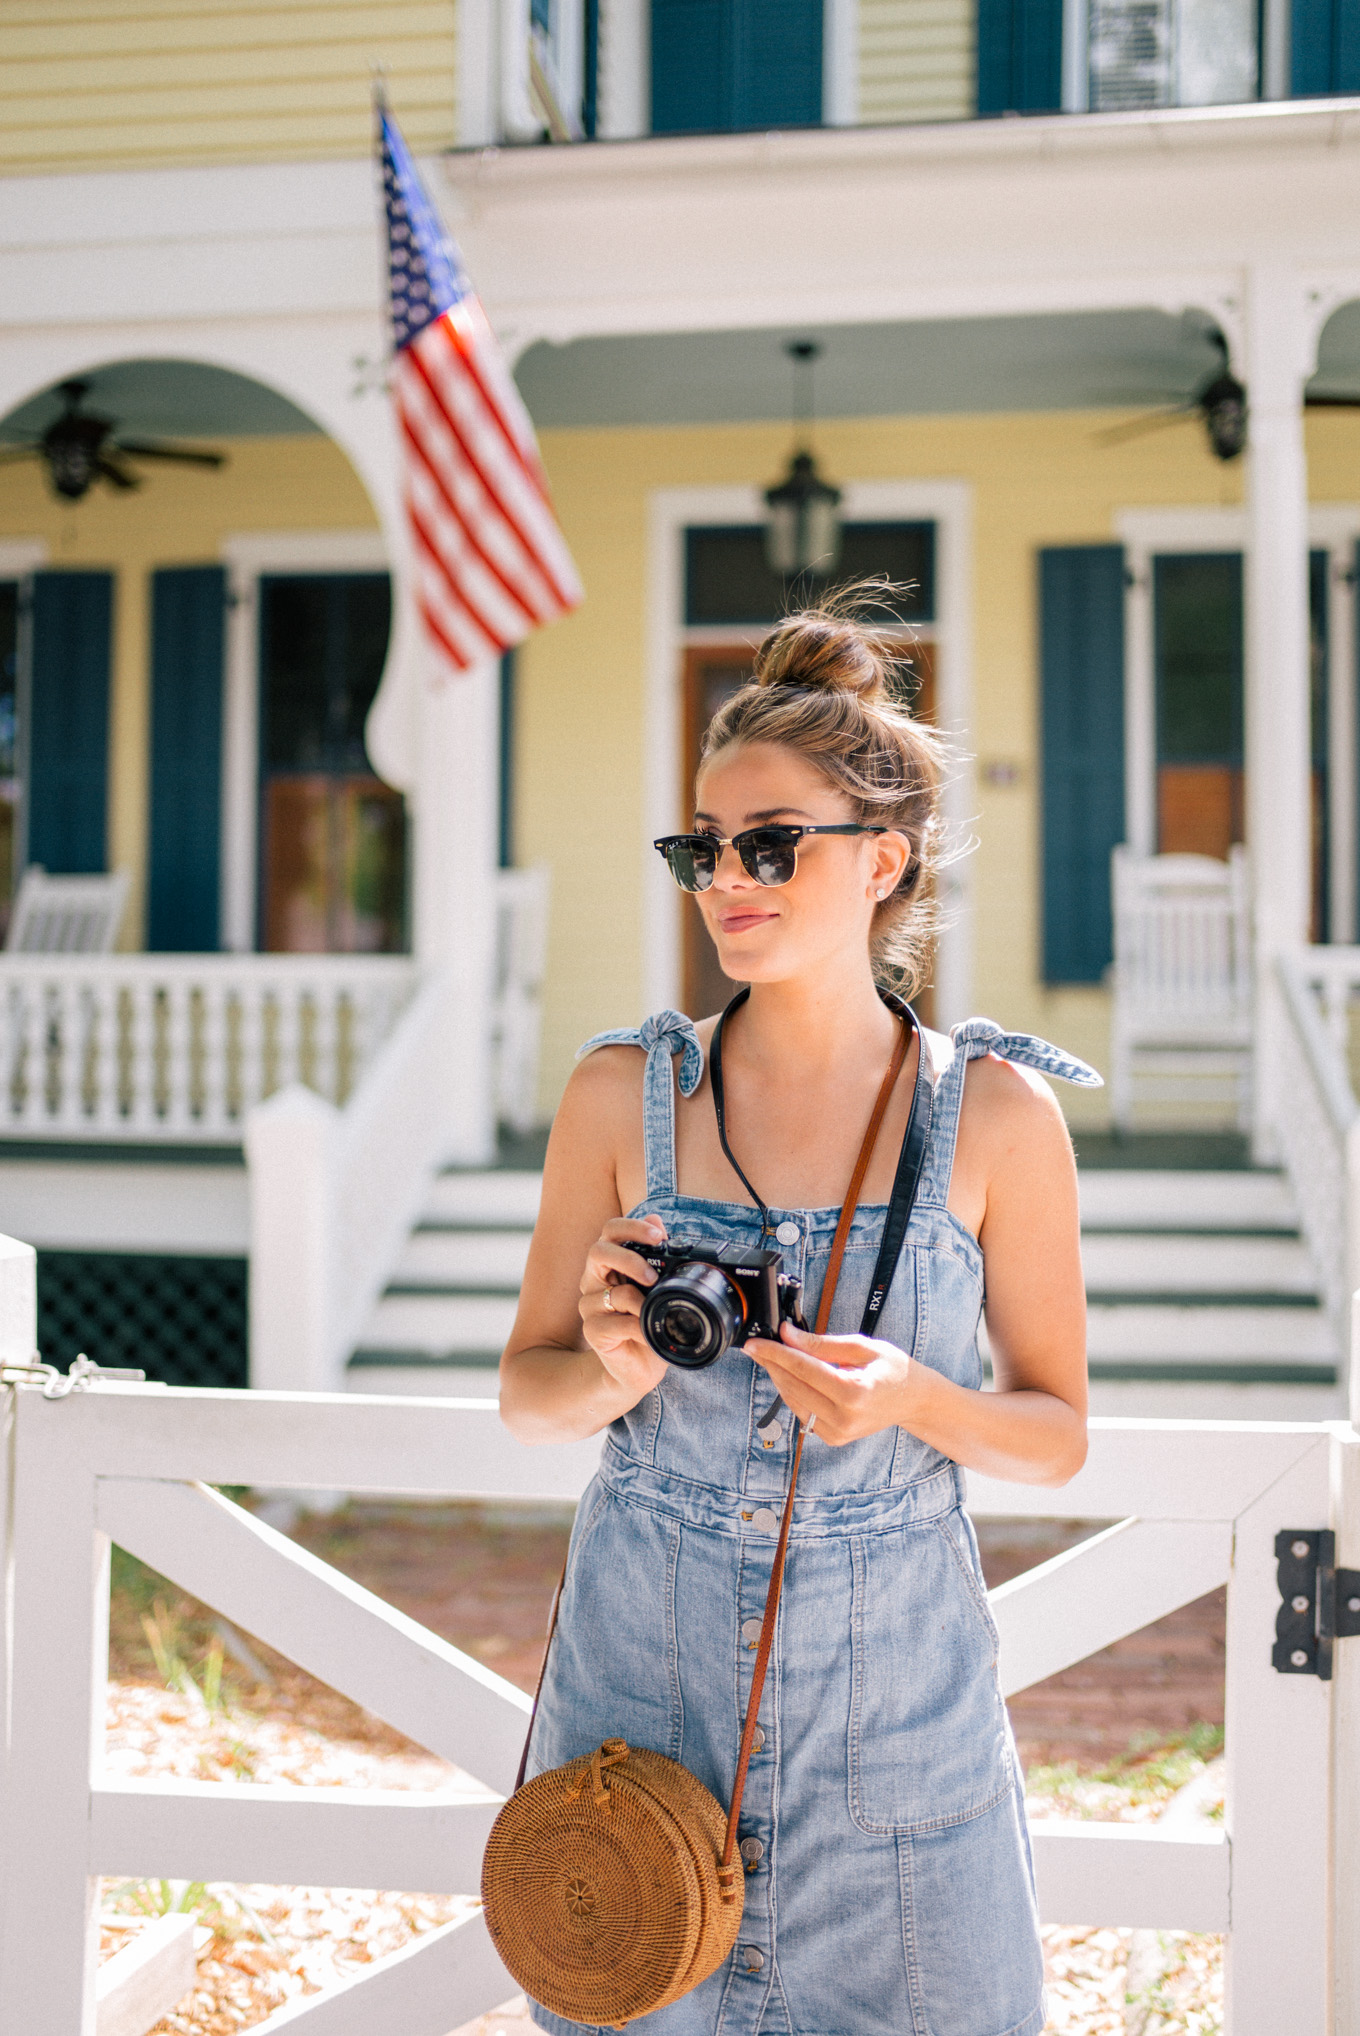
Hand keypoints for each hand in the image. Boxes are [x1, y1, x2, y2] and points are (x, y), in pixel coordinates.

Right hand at [579, 1215, 668, 1398]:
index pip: (611, 1232)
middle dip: (628, 1258)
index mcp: (610, 1264)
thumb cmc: (649, 1325)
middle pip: (598, 1251)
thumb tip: (657, 1219)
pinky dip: (639, 1327)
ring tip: (655, 1312)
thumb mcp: (659, 1290)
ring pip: (614, 1292)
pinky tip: (647, 1334)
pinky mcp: (593, 1331)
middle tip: (652, 1275)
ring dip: (641, 1302)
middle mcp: (595, 1281)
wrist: (640, 1369)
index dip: (632, 1227)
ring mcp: (590, 1306)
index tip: (658, 1234)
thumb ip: (655, 1256)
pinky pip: (617, 1322)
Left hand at [745, 1321, 918, 1446]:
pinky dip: (793, 1393)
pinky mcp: (833, 1438)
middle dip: (772, 1364)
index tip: (755, 1344)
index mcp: (854, 1392)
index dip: (775, 1353)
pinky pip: (802, 1413)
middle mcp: (844, 1418)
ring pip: (793, 1401)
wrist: (913, 1400)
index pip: (803, 1369)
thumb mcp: (861, 1346)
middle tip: (758, 1346)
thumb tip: (787, 1335)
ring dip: (780, 1378)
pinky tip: (791, 1377)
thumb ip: (821, 1343)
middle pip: (794, 1386)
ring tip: (772, 1358)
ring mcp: (838, 1432)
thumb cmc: (892, 1369)